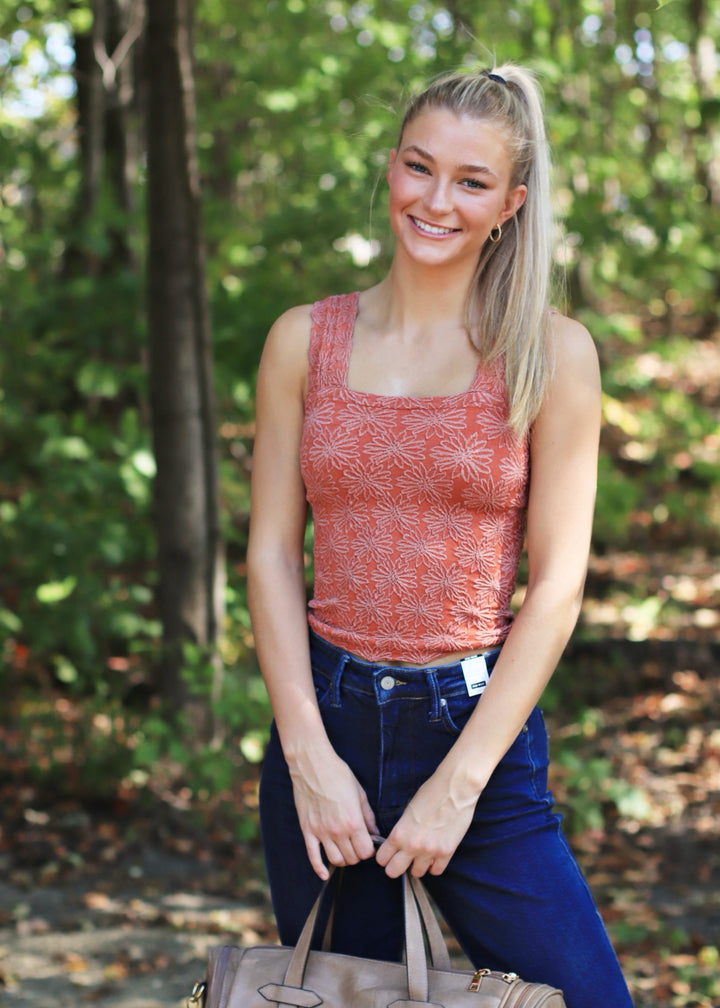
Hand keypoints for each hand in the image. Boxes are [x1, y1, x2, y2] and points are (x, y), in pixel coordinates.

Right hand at [289, 750, 378, 879]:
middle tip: (357, 846)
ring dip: (343, 860)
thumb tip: (375, 832)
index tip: (368, 843)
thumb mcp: (360, 793)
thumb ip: (368, 816)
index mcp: (353, 821)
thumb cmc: (338, 775)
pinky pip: (313, 856)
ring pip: (335, 860)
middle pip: (352, 858)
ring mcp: (321, 832)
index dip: (370, 850)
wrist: (312, 764)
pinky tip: (325, 873)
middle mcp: (338, 831)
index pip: (366, 852)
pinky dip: (319, 869)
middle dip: (357, 855)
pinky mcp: (307, 830)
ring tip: (344, 850)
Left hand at [376, 769, 478, 878]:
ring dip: (417, 865)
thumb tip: (398, 844)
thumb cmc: (431, 793)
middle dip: (395, 866)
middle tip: (401, 858)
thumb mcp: (408, 810)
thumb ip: (402, 830)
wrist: (455, 788)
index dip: (384, 856)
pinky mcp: (447, 852)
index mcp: (399, 833)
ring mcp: (430, 851)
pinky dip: (434, 865)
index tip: (388, 853)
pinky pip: (436, 871)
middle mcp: (412, 846)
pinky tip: (434, 855)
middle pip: (393, 872)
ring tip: (420, 854)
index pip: (382, 858)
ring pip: (416, 873)